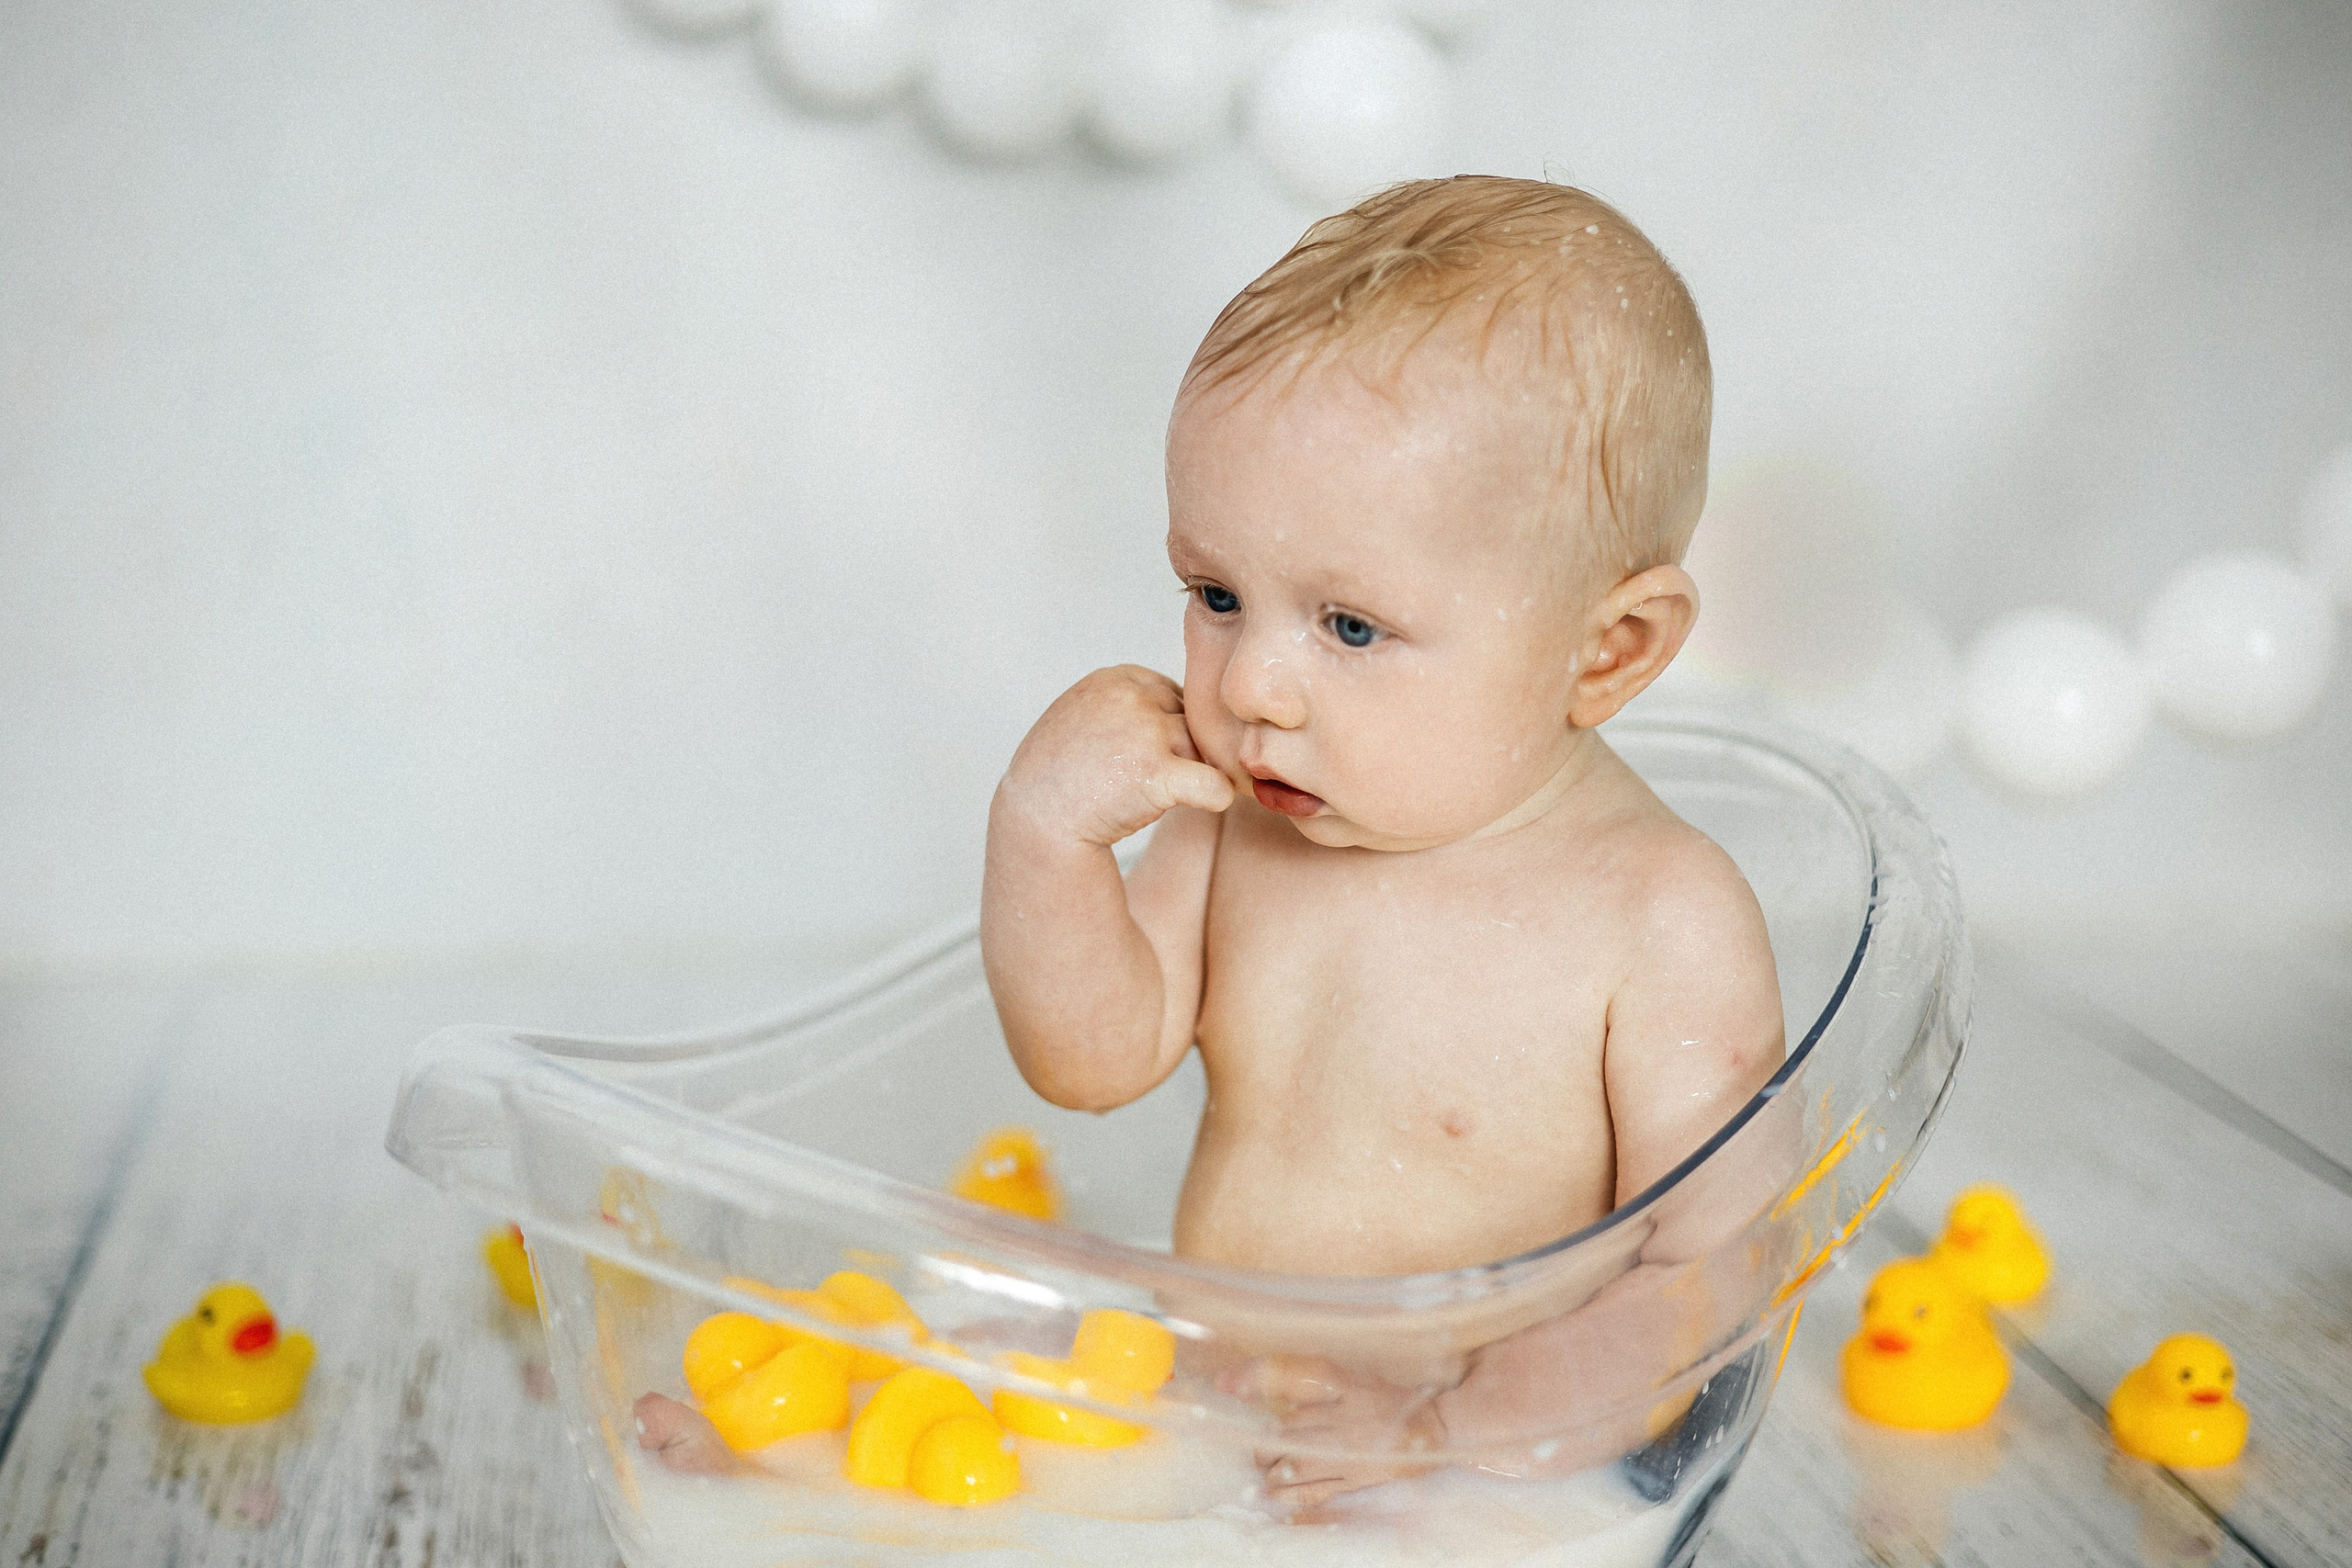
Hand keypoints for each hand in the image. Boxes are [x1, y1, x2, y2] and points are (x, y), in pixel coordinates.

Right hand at [996, 665, 1234, 848]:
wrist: (1036, 819)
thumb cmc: (1059, 775)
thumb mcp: (1083, 714)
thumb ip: (1126, 702)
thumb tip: (1181, 705)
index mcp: (1115, 678)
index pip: (1173, 694)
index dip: (1167, 726)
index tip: (1145, 753)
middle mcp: (1132, 696)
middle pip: (1188, 718)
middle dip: (1179, 749)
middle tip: (1149, 778)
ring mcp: (1146, 731)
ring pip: (1201, 748)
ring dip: (1188, 772)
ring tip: (1151, 794)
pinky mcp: (1157, 772)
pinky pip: (1214, 783)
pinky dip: (1218, 795)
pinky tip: (1207, 804)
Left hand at [1222, 1355, 1446, 1512]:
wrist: (1436, 1427)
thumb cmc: (1388, 1398)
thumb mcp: (1352, 1377)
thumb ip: (1311, 1382)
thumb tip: (1261, 1387)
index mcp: (1341, 1383)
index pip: (1288, 1375)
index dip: (1252, 1378)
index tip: (1225, 1383)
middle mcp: (1342, 1416)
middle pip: (1282, 1431)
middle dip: (1262, 1443)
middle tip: (1260, 1446)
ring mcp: (1348, 1451)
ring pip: (1291, 1464)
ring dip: (1272, 1470)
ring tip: (1269, 1471)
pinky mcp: (1355, 1477)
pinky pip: (1313, 1492)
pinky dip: (1290, 1496)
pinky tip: (1277, 1494)